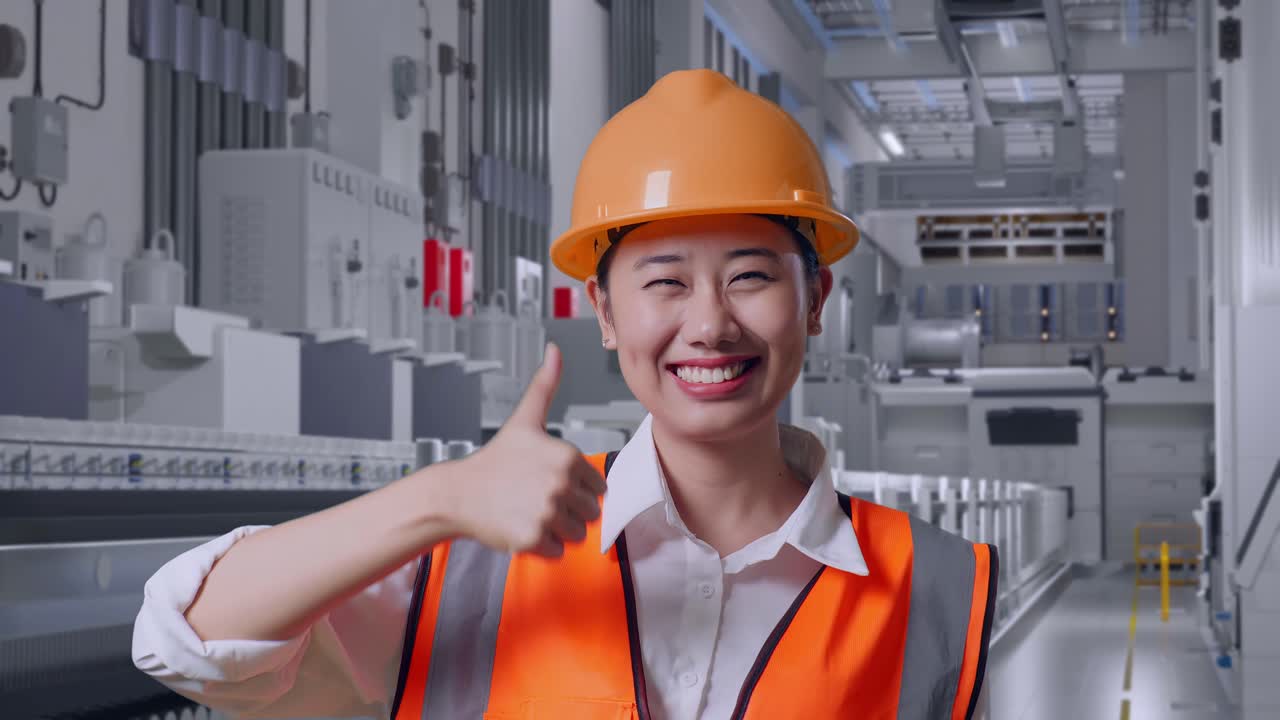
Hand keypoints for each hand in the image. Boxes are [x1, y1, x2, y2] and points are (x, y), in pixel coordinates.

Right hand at [445, 343, 606, 556]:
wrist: (457, 493)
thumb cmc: (495, 460)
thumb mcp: (525, 420)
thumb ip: (545, 386)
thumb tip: (555, 350)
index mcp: (568, 457)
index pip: (598, 489)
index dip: (576, 489)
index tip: (548, 482)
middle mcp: (561, 483)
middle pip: (590, 513)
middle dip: (567, 511)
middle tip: (536, 499)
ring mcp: (547, 512)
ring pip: (576, 534)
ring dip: (556, 530)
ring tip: (528, 512)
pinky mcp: (533, 538)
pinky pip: (558, 552)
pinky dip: (542, 547)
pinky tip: (520, 527)